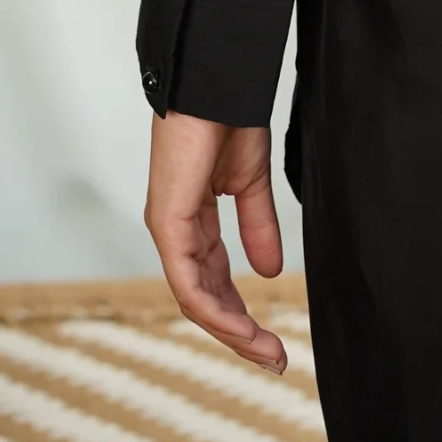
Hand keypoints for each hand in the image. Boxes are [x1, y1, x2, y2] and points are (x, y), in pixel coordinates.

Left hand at [145, 110, 287, 371]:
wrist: (216, 82)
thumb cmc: (227, 119)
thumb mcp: (250, 183)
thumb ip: (257, 227)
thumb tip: (270, 272)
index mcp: (193, 220)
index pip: (212, 280)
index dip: (240, 311)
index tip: (271, 340)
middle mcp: (176, 230)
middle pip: (202, 297)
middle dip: (238, 331)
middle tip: (272, 358)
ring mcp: (168, 228)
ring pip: (194, 298)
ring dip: (230, 329)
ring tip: (264, 351)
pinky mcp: (168, 222)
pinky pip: (188, 281)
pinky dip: (214, 308)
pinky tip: (240, 325)